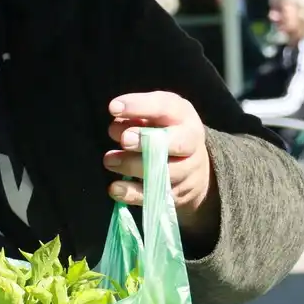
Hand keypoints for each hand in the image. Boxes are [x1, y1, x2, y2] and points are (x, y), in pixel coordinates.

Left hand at [104, 91, 218, 238]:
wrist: (194, 164)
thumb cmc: (166, 131)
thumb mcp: (155, 116)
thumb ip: (135, 118)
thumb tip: (115, 129)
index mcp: (183, 115)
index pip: (163, 107)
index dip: (138, 107)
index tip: (113, 108)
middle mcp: (190, 143)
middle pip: (175, 143)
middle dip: (147, 140)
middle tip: (124, 140)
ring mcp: (187, 171)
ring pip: (162, 172)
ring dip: (132, 166)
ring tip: (110, 160)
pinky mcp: (177, 195)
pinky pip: (154, 197)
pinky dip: (132, 193)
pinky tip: (115, 188)